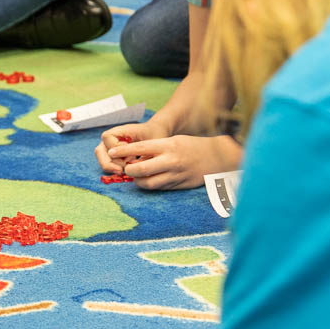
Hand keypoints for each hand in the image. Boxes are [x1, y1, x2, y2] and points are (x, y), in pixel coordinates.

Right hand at [94, 121, 167, 174]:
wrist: (155, 133)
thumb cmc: (154, 135)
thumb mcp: (153, 142)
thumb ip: (145, 153)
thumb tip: (135, 167)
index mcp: (120, 130)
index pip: (108, 138)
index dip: (117, 148)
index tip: (131, 155)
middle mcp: (111, 138)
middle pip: (99, 150)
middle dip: (109, 163)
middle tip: (122, 171)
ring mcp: (109, 147)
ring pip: (101, 159)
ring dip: (110, 167)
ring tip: (123, 172)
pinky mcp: (111, 155)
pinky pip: (106, 164)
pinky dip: (113, 169)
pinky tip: (123, 172)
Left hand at [106, 134, 242, 191]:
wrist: (218, 157)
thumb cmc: (193, 146)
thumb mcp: (174, 140)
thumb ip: (156, 148)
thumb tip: (134, 156)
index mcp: (168, 145)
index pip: (140, 148)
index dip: (123, 151)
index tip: (111, 153)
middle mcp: (171, 161)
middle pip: (141, 169)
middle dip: (128, 170)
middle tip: (125, 169)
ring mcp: (175, 175)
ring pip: (148, 183)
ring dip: (138, 181)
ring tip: (136, 177)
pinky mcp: (179, 185)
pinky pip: (159, 188)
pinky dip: (150, 185)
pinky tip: (148, 181)